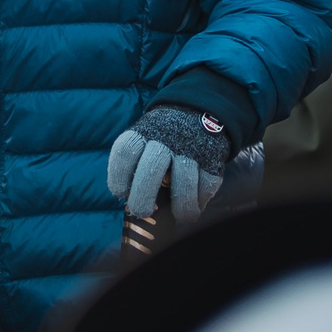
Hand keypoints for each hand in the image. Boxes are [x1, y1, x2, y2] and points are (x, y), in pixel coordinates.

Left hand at [105, 104, 231, 220]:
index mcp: (142, 133)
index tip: (120, 193)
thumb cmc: (160, 139)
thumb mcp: (142, 140)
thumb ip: (134, 166)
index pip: (125, 152)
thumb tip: (129, 199)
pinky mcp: (212, 158)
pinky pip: (206, 185)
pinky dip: (200, 201)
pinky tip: (194, 206)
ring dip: (180, 205)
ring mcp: (190, 148)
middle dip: (144, 195)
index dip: (119, 176)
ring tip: (178, 217)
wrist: (196, 114)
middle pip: (152, 168)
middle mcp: (165, 139)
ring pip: (184, 181)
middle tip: (141, 212)